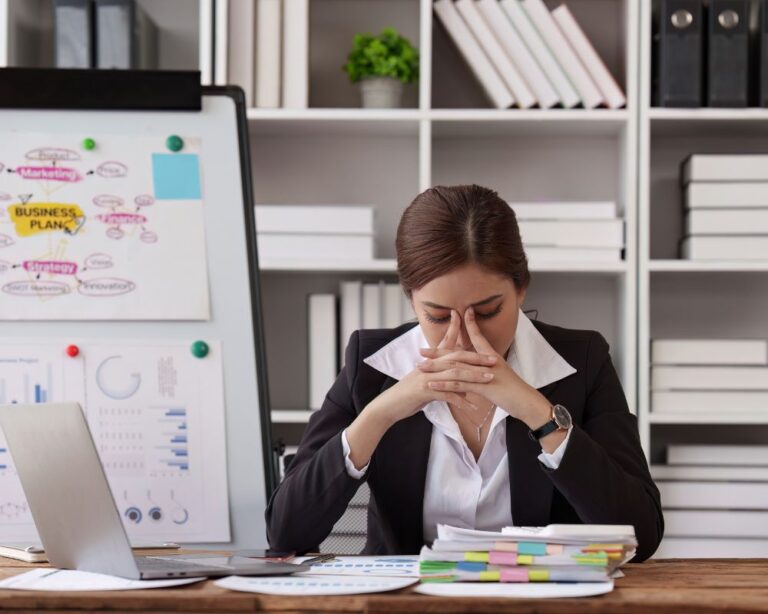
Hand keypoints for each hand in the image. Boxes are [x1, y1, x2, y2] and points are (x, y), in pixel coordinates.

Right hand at [367, 310, 496, 426]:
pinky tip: (473, 407)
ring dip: (474, 376)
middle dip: (477, 358)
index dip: (459, 334)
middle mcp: (429, 365)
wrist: (389, 406)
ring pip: (455, 373)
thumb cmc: (410, 396)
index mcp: (430, 361)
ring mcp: (427, 377)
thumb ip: (447, 384)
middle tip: (494, 360)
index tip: (476, 330)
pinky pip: (447, 394)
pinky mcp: (424, 390)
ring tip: (489, 379)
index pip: (448, 345)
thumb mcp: (429, 386)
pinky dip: (461, 400)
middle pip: (457, 357)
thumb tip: (467, 388)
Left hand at [418, 307, 552, 427]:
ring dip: (436, 367)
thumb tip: (478, 368)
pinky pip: (460, 384)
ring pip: (455, 368)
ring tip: (421, 367)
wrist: (527, 401)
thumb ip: (487, 370)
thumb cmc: (514, 390)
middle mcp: (486, 362)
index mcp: (491, 357)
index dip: (468, 325)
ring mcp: (484, 374)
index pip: (477, 336)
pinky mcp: (483, 387)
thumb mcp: (500, 376)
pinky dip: (444, 384)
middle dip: (438, 352)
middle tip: (421, 351)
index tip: (458, 314)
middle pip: (458, 353)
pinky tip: (432, 384)